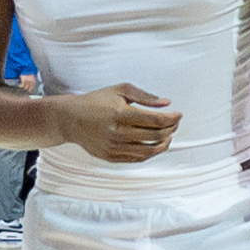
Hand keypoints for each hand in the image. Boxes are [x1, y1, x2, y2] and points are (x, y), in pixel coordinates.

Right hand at [60, 80, 185, 166]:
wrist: (70, 119)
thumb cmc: (96, 101)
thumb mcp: (120, 90)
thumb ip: (145, 96)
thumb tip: (166, 103)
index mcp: (121, 114)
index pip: (156, 121)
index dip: (172, 118)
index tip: (179, 114)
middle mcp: (118, 133)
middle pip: (155, 136)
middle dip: (171, 129)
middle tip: (175, 124)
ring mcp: (114, 147)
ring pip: (149, 151)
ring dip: (163, 144)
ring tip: (169, 136)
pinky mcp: (110, 157)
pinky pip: (137, 158)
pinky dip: (150, 153)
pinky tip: (155, 145)